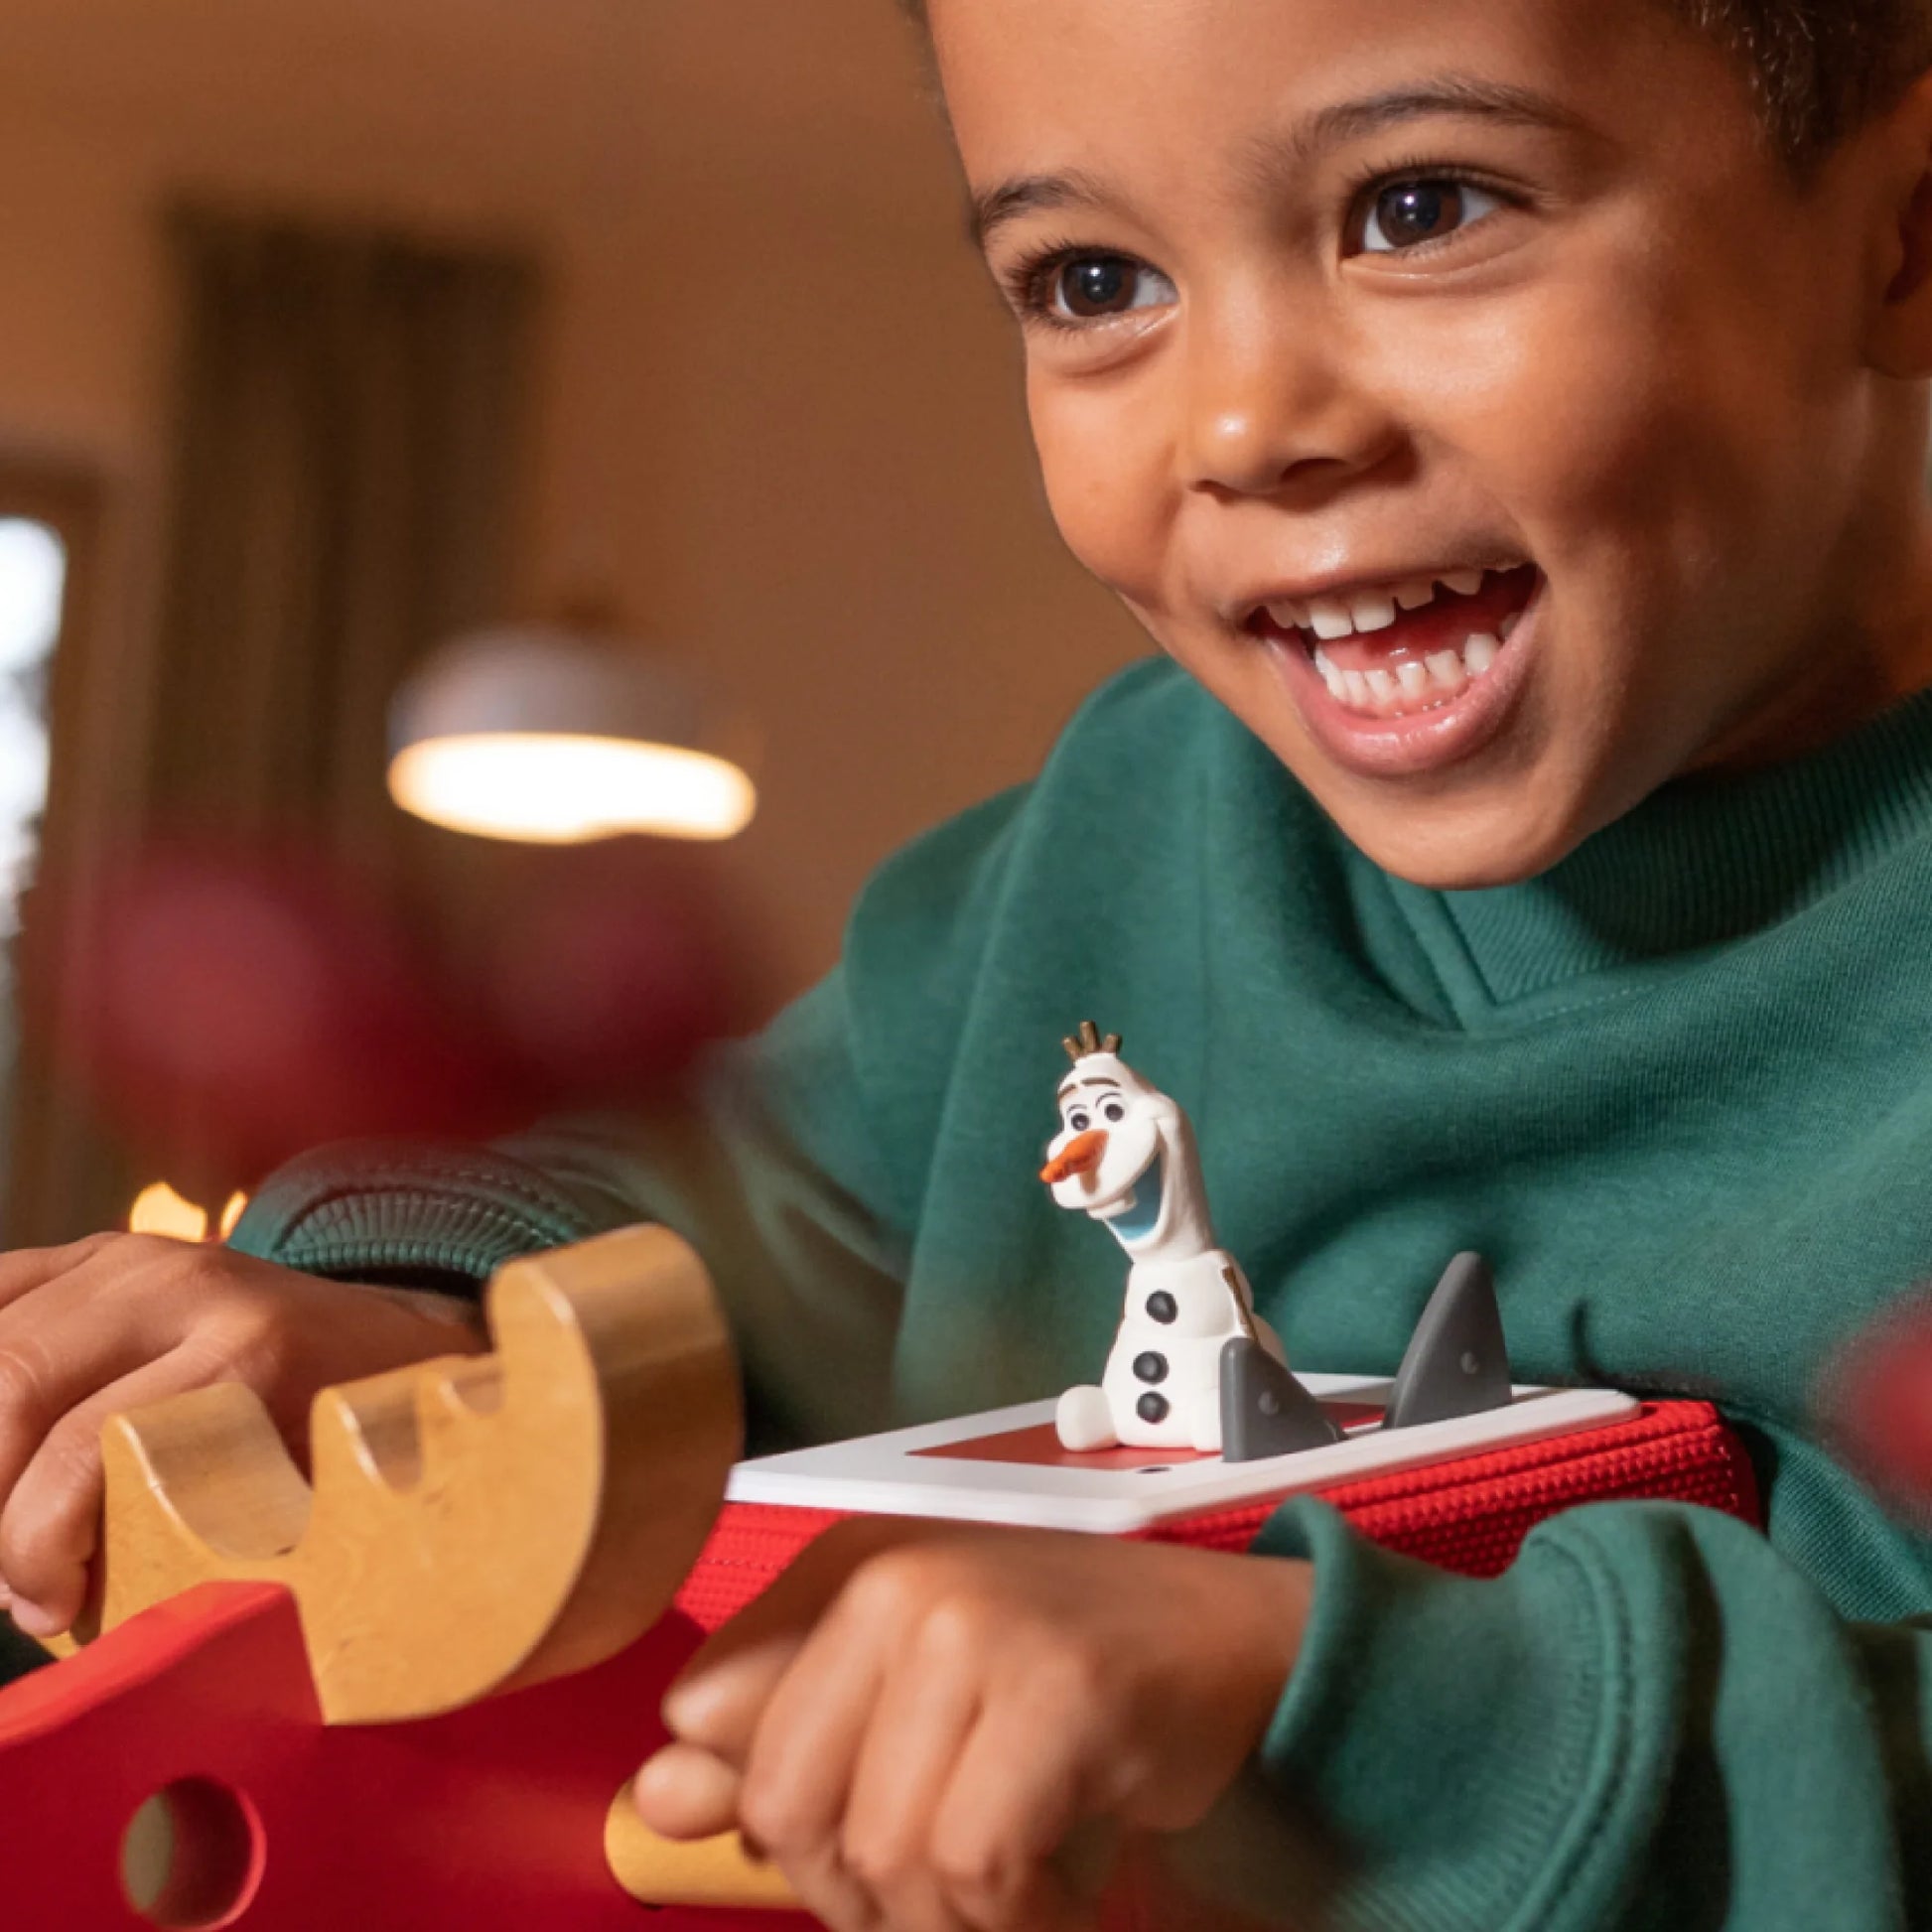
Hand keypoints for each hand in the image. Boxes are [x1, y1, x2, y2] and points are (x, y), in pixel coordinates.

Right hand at [0, 1232, 485, 1635]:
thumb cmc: (356, 1433)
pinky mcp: (98, 1254)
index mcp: (250, 1348)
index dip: (37, 1544)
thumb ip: (240, 1543)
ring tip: (11, 1523)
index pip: (89, 1442)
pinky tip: (2, 1445)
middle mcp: (185, 1286)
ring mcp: (135, 1258)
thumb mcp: (328, 1490)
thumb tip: (123, 1627)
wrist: (389, 1334)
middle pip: (16, 1386)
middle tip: (12, 1579)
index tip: (47, 1611)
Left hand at [633, 1518, 1312, 1931]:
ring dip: (950, 1923)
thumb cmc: (1065, 1685)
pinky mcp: (1057, 1690)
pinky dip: (1020, 1922)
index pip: (707, 1716)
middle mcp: (897, 1580)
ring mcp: (976, 1626)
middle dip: (859, 1892)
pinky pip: (979, 1867)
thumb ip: (781, 1746)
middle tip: (954, 1887)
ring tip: (1016, 1891)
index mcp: (846, 1570)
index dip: (779, 1815)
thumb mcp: (913, 1703)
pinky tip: (1063, 1897)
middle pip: (787, 1804)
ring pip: (884, 1854)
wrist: (1240, 1652)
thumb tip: (655, 1799)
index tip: (862, 1838)